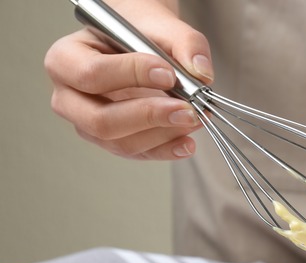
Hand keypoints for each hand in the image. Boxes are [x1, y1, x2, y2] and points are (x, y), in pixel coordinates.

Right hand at [44, 1, 213, 159]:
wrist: (142, 47)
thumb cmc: (140, 34)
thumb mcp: (162, 27)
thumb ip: (185, 43)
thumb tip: (201, 72)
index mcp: (66, 59)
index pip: (92, 74)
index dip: (132, 75)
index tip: (168, 73)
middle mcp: (70, 97)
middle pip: (100, 120)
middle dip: (148, 116)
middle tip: (185, 109)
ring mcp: (88, 124)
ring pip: (120, 142)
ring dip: (162, 134)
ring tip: (193, 119)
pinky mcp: (112, 142)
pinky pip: (138, 154)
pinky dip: (166, 150)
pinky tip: (187, 143)